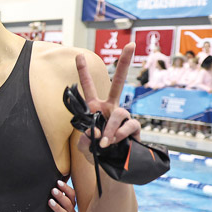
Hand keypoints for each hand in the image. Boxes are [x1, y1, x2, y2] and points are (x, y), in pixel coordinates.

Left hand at [48, 179, 76, 211]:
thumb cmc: (46, 209)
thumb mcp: (49, 198)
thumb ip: (54, 189)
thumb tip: (57, 173)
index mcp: (69, 204)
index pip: (72, 195)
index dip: (66, 189)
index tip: (57, 183)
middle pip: (70, 205)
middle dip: (61, 197)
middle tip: (53, 190)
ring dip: (58, 209)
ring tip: (49, 202)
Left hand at [75, 43, 140, 159]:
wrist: (109, 167)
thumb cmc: (95, 152)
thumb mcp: (83, 146)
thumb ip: (85, 138)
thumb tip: (97, 132)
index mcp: (95, 108)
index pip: (88, 87)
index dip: (83, 72)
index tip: (78, 55)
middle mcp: (110, 108)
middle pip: (119, 82)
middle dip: (125, 64)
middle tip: (131, 45)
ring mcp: (123, 116)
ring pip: (119, 113)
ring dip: (111, 128)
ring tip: (105, 143)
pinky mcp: (134, 128)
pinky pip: (129, 126)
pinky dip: (119, 135)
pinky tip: (114, 143)